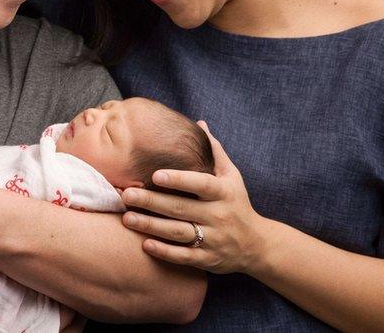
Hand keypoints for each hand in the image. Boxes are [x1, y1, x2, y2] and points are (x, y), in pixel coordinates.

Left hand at [120, 121, 268, 274]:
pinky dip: (164, 252)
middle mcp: (219, 216)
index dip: (179, 179)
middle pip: (182, 208)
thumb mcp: (232, 176)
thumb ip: (215, 151)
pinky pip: (184, 257)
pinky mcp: (208, 259)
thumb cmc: (237, 203)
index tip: (155, 174)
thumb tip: (200, 123)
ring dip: (151, 226)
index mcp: (224, 192)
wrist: (256, 245)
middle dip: (152, 201)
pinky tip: (144, 244)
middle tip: (126, 194)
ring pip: (179, 233)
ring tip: (126, 217)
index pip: (201, 184)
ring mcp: (214, 239)